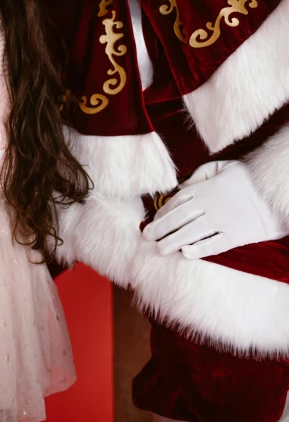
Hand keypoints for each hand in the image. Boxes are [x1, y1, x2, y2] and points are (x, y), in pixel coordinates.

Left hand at [142, 160, 287, 258]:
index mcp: (205, 189)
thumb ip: (199, 175)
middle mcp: (210, 206)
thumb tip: (181, 186)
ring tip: (160, 249)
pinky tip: (186, 254)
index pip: (177, 203)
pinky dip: (200, 250)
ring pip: (192, 233)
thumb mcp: (222, 167)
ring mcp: (222, 222)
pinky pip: (215, 244)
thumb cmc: (248, 177)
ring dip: (173, 242)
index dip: (162, 213)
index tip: (153, 220)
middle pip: (179, 219)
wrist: (275, 190)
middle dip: (161, 228)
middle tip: (146, 237)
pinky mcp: (236, 236)